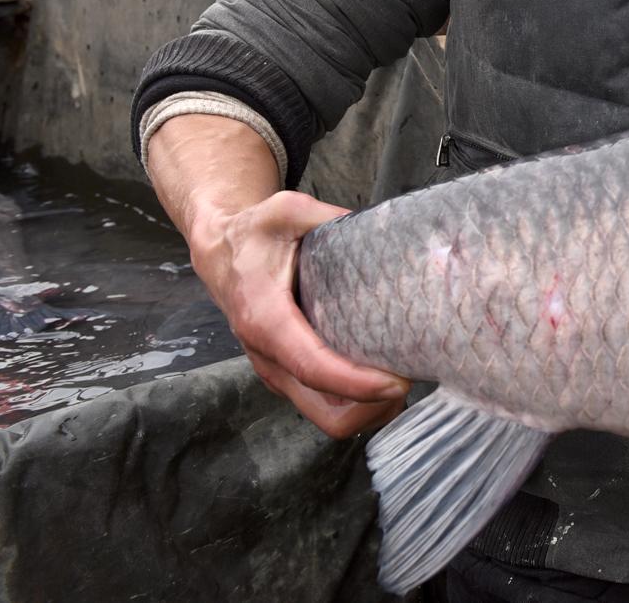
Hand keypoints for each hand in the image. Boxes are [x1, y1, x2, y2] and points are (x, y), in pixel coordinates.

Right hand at [188, 189, 408, 437]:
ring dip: (369, 409)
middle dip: (371, 408)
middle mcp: (268, 357)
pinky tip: (381, 375)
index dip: (357, 383)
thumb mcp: (288, 211)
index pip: (313, 366)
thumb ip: (330, 218)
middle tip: (408, 378)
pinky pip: (324, 406)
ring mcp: (276, 373)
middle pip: (326, 413)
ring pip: (328, 417)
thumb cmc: (255, 233)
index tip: (398, 381)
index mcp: (265, 319)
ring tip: (402, 377)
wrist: (220, 253)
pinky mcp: (286, 377)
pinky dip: (357, 403)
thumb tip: (382, 228)